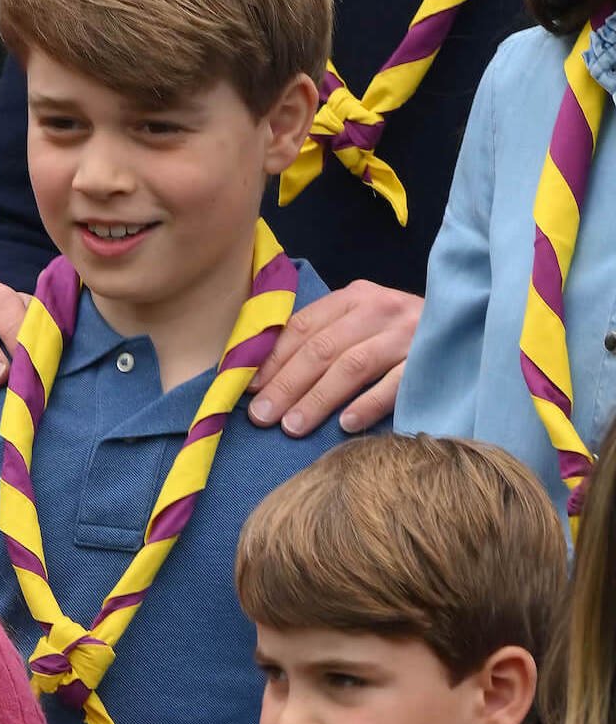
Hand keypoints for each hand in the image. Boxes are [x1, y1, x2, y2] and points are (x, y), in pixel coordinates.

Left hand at [247, 280, 422, 436]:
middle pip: (322, 348)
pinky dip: (368, 404)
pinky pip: (396, 383)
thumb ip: (321, 338)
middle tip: (261, 417)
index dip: (272, 358)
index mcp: (355, 297)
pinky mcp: (434, 359)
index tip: (248, 387)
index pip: (303, 326)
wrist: (474, 322)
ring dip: (318, 399)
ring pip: (352, 366)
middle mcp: (380, 309)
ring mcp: (409, 334)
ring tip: (292, 427)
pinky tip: (345, 425)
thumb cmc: (400, 332)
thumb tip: (264, 376)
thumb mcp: (361, 322)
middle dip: (286, 384)